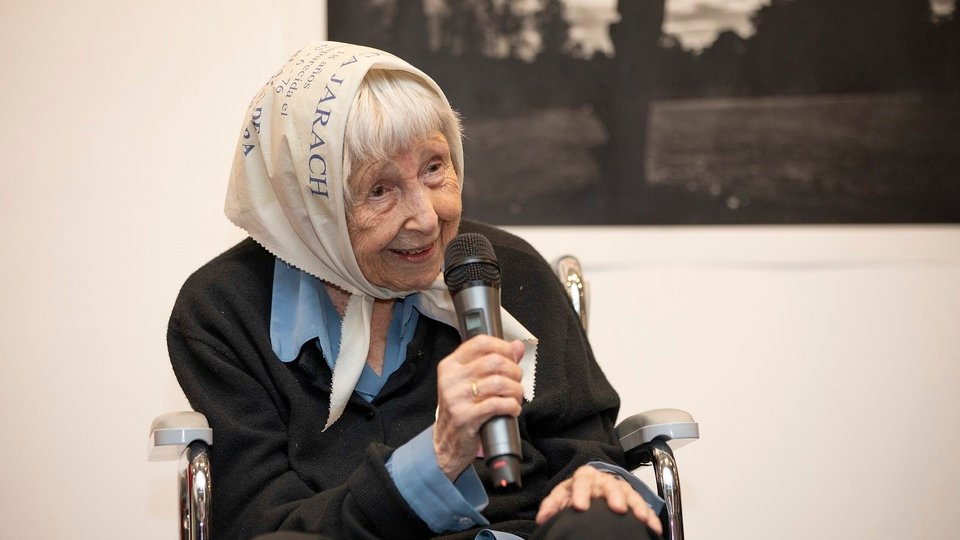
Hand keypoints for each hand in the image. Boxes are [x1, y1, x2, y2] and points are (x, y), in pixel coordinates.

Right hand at [433, 335, 524, 479]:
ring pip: (498, 383)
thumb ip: (495, 362)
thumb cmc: (462, 408)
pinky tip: (512, 409)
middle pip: (494, 362)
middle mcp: (451, 379)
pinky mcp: (464, 417)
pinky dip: (512, 406)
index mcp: (451, 365)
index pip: (481, 342)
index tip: (512, 358)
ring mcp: (456, 398)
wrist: (446, 441)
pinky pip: (497, 404)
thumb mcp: (472, 382)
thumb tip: (517, 346)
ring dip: (516, 390)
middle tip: (516, 382)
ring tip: (516, 397)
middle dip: (514, 372)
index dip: (503, 348)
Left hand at [535, 465, 662, 535]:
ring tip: (641, 518)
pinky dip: (649, 516)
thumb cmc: (576, 491)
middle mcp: (603, 480)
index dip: (580, 493)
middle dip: (614, 496)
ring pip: (629, 494)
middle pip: (609, 485)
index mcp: (584, 477)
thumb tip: (543, 518)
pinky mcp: (631, 497)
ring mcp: (619, 488)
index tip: (579, 506)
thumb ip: (553, 505)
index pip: (581, 481)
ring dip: (636, 506)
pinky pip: (642, 505)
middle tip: (617, 508)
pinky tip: (653, 526)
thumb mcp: (562, 494)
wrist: (592, 483)